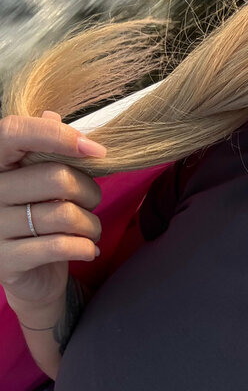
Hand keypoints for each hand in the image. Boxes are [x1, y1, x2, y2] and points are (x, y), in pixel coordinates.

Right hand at [0, 112, 106, 313]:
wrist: (29, 277)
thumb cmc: (37, 218)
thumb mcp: (37, 180)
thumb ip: (42, 148)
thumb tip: (52, 113)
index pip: (13, 132)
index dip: (56, 134)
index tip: (95, 150)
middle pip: (56, 178)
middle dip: (89, 192)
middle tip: (92, 203)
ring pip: (64, 215)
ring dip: (91, 225)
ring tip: (90, 230)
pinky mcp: (6, 261)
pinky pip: (59, 246)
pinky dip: (84, 247)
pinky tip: (88, 249)